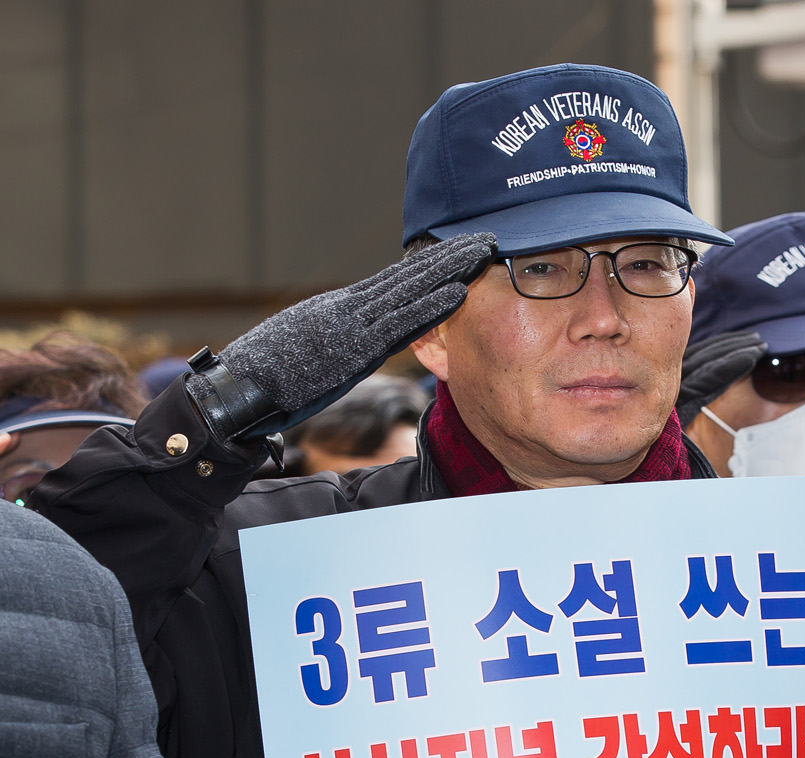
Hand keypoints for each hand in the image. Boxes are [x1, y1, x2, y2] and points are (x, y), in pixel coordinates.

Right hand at [185, 233, 496, 441]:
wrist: (235, 390)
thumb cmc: (264, 380)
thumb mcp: (310, 355)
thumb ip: (337, 344)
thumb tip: (357, 344)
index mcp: (340, 311)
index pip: (392, 283)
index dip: (427, 265)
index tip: (457, 250)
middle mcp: (348, 310)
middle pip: (408, 276)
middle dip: (448, 257)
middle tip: (486, 237)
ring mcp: (351, 325)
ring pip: (409, 290)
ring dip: (450, 270)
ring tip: (484, 252)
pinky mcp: (352, 347)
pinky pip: (398, 323)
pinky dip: (430, 307)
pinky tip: (457, 293)